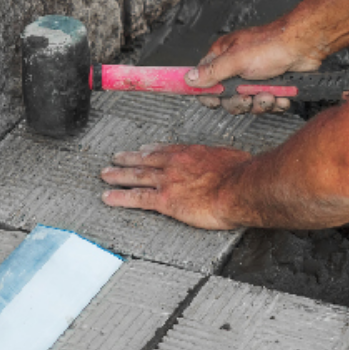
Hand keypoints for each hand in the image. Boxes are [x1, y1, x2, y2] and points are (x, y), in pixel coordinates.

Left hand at [100, 143, 251, 229]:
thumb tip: (231, 166)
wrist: (240, 187)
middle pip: (146, 160)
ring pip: (136, 176)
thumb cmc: (243, 175)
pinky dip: (120, 197)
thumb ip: (224, 163)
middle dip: (128, 159)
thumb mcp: (232, 160)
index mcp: (192, 153)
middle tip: (115, 159)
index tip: (142, 149)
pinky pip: (137, 198)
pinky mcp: (165, 200)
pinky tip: (107, 197)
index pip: (166, 150)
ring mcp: (168, 181)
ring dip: (118, 175)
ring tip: (105, 175)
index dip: (151, 150)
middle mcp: (175, 163)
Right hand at [185, 22, 323, 114]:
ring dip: (260, 103)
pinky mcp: (271, 86)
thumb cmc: (272, 45)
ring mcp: (254, 77)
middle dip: (240, 102)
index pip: (205, 80)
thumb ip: (211, 72)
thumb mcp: (236, 60)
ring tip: (269, 95)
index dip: (209, 94)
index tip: (216, 101)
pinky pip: (266, 103)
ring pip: (248, 103)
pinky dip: (275, 103)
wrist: (304, 47)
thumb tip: (188, 78)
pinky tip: (281, 96)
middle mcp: (237, 67)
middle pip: (227, 98)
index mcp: (223, 56)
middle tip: (248, 97)